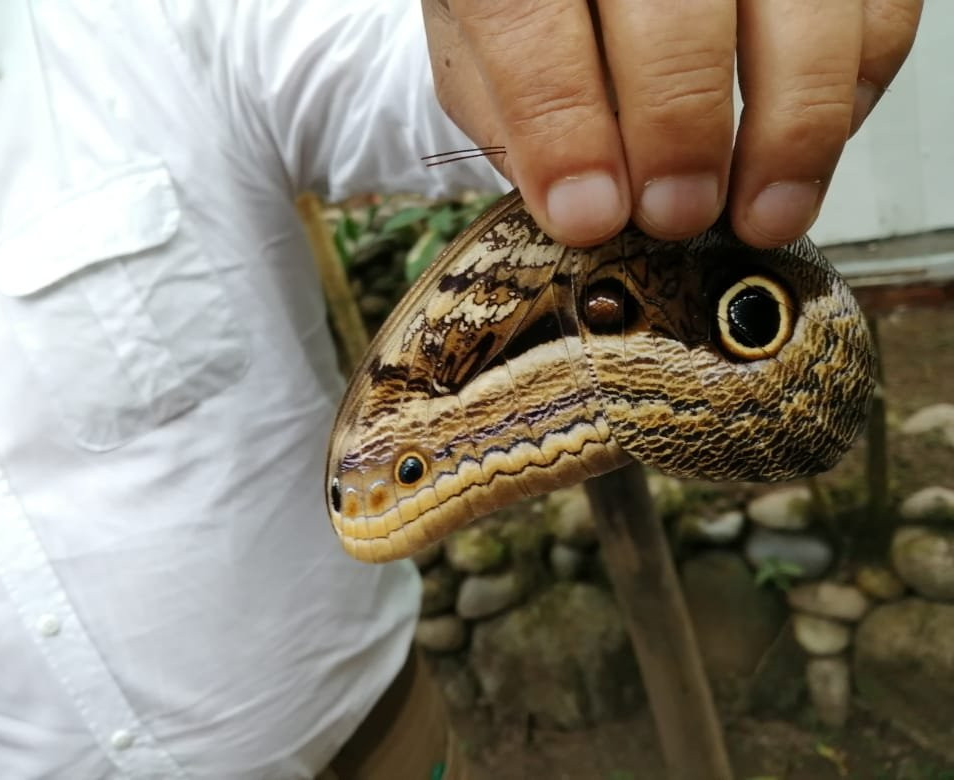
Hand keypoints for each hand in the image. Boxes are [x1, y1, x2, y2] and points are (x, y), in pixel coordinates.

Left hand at [422, 0, 921, 247]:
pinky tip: (808, 146)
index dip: (563, 127)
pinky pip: (875, 8)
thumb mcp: (486, 49)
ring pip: (801, 8)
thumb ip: (517, 116)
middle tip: (677, 214)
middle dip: (680, 129)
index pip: (530, 21)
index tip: (590, 216)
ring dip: (791, 125)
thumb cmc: (536, 3)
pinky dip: (855, 85)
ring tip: (763, 212)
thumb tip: (581, 206)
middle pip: (674, 10)